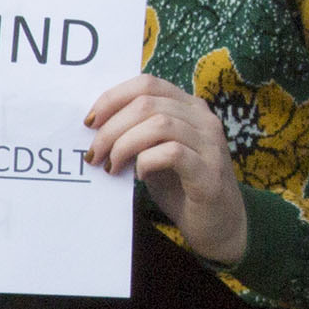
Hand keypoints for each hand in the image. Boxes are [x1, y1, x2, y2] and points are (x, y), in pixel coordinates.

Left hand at [87, 73, 249, 265]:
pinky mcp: (209, 172)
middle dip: (111, 127)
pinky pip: (172, 153)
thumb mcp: (155, 152)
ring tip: (111, 166)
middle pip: (147, 103)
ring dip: (124, 144)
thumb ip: (136, 133)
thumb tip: (95, 127)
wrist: (218, 225)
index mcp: (189, 107)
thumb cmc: (181, 186)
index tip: (90, 123)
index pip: (147, 83)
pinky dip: (147, 161)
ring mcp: (210, 144)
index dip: (113, 98)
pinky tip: (140, 175)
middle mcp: (203, 118)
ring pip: (159, 124)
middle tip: (94, 153)